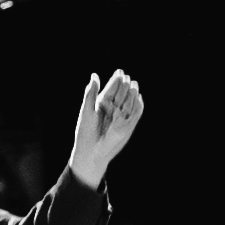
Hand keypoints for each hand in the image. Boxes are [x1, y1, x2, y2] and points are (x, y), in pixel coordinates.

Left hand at [71, 68, 145, 183]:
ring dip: (132, 93)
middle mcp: (112, 110)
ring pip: (129, 102)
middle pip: (121, 94)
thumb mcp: (87, 110)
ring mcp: (121, 118)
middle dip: (124, 86)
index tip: (119, 72)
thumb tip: (94, 75)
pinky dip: (138, 105)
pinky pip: (136, 114)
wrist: (91, 152)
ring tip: (134, 84)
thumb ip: (90, 93)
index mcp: (102, 105)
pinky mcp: (128, 126)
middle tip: (126, 77)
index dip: (115, 81)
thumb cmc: (86, 132)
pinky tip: (139, 97)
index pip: (111, 90)